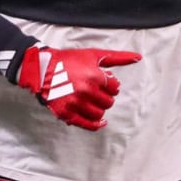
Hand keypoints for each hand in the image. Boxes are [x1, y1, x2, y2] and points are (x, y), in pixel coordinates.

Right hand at [15, 46, 141, 130]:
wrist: (43, 69)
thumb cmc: (69, 60)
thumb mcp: (94, 55)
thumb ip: (118, 57)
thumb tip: (138, 57)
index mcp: (94, 76)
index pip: (115, 88)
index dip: (111, 85)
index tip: (104, 82)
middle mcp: (85, 91)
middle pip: (109, 102)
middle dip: (105, 97)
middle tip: (96, 91)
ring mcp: (75, 104)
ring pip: (100, 114)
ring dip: (99, 109)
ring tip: (92, 101)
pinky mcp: (66, 113)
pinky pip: (88, 125)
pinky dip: (96, 125)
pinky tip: (100, 122)